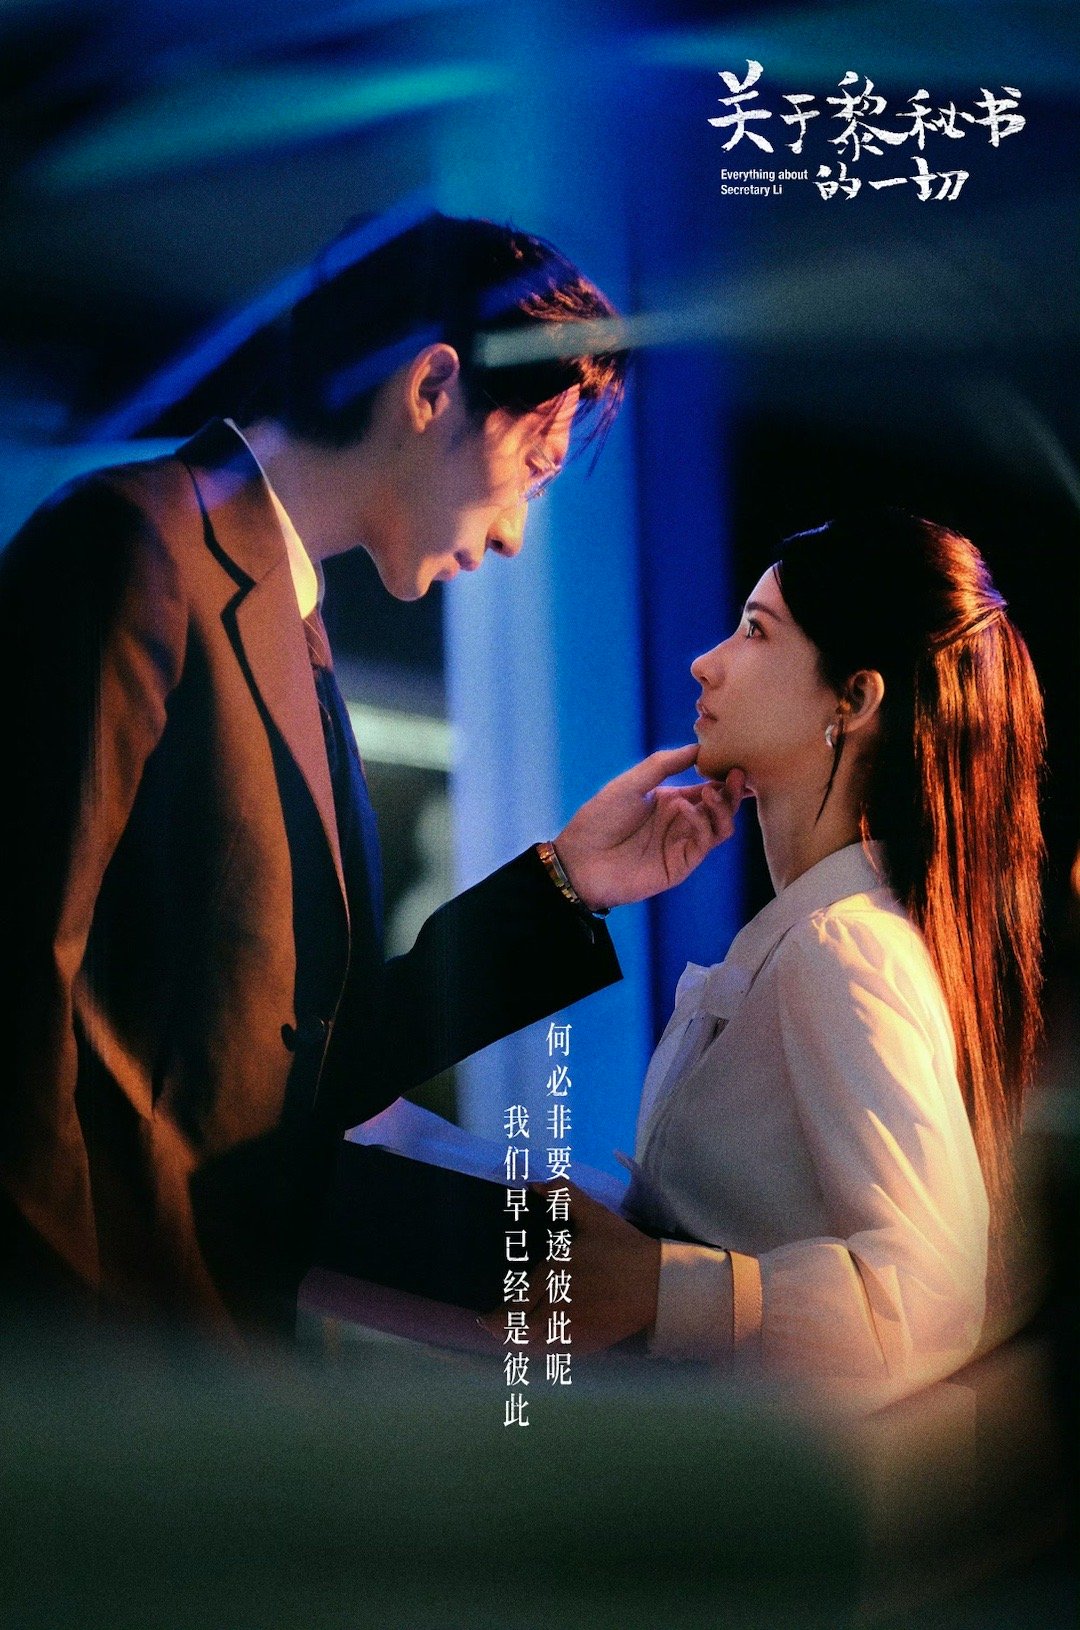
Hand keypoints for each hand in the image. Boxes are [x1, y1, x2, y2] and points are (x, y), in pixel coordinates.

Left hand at [477, 1181, 660, 1357]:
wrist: (658, 1284)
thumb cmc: (623, 1247)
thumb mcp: (594, 1215)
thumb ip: (563, 1195)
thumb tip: (533, 1184)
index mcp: (554, 1270)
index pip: (514, 1303)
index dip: (493, 1319)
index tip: (483, 1320)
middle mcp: (557, 1302)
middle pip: (518, 1329)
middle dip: (501, 1331)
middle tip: (492, 1328)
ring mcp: (573, 1326)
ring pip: (534, 1344)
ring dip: (521, 1342)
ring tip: (513, 1336)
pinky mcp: (588, 1342)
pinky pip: (556, 1351)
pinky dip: (543, 1348)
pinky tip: (541, 1340)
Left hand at [554, 747, 744, 910]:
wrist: (579, 861)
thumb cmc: (599, 820)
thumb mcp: (630, 783)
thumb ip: (663, 765)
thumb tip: (697, 747)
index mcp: (670, 801)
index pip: (708, 787)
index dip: (723, 776)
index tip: (734, 760)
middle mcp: (681, 822)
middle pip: (721, 807)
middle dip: (733, 791)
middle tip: (738, 774)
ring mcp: (683, 844)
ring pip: (721, 826)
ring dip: (723, 807)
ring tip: (712, 791)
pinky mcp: (681, 864)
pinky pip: (705, 842)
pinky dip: (701, 822)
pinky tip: (684, 807)